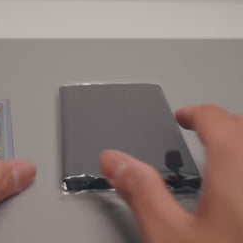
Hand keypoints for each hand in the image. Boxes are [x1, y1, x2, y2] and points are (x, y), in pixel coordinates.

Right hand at [99, 104, 242, 242]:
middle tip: (201, 129)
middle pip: (241, 127)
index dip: (193, 113)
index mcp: (235, 169)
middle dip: (221, 124)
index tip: (181, 117)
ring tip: (219, 152)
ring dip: (237, 141)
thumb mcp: (169, 235)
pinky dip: (242, 164)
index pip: (214, 119)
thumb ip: (141, 192)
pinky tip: (235, 186)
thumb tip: (113, 161)